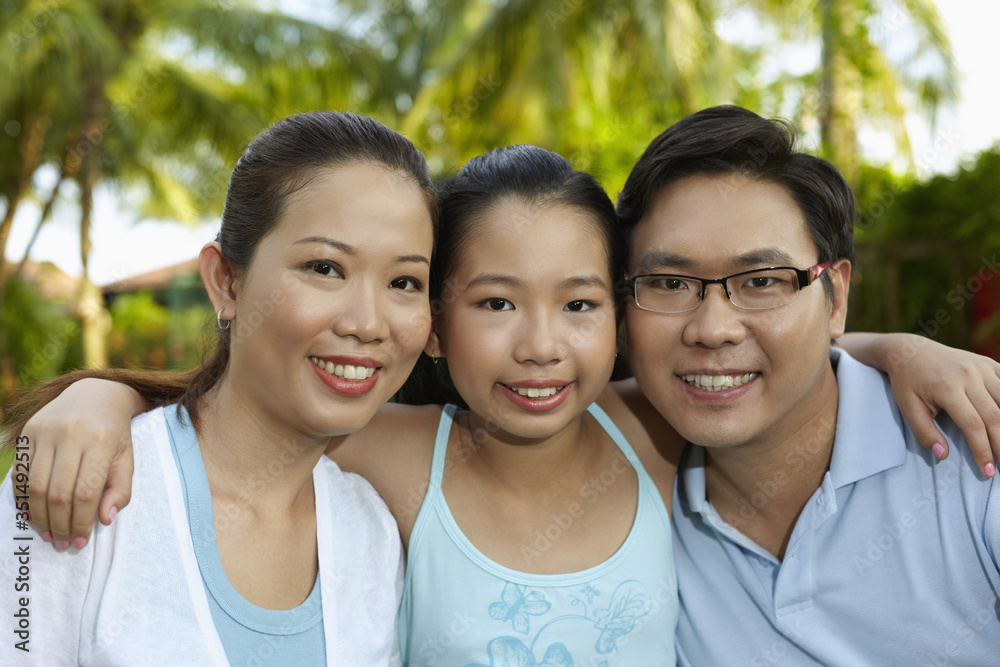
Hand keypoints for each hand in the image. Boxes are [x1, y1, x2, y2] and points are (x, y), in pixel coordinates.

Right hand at [21, 378, 138, 548]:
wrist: (95, 395)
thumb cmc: (115, 434)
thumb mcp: (127, 459)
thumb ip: (120, 490)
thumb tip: (105, 520)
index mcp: (101, 441)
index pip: (85, 493)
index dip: (81, 522)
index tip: (81, 542)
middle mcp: (71, 434)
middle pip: (58, 493)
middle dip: (60, 525)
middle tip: (63, 543)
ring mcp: (46, 431)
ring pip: (35, 487)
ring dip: (40, 517)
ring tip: (49, 533)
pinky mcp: (28, 432)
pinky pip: (20, 474)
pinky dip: (24, 499)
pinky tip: (34, 514)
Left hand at [882, 334, 999, 476]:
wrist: (910, 350)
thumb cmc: (907, 382)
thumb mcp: (908, 407)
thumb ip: (925, 433)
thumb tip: (944, 456)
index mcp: (948, 387)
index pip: (973, 425)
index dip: (983, 450)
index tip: (988, 471)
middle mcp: (969, 375)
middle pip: (995, 417)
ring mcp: (982, 367)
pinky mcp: (989, 363)